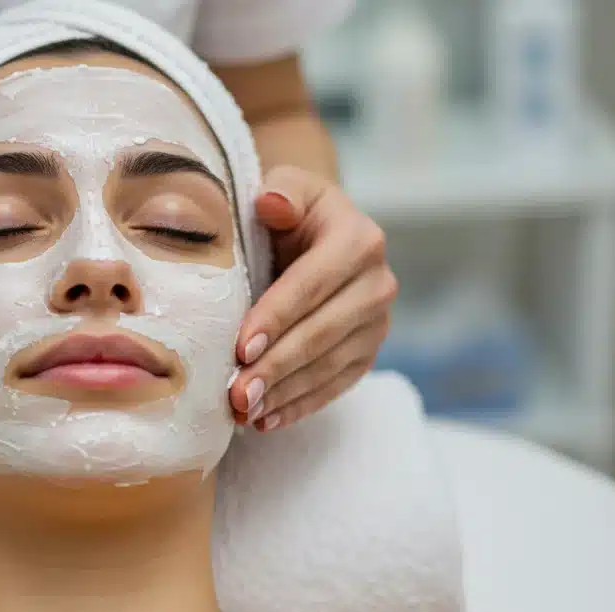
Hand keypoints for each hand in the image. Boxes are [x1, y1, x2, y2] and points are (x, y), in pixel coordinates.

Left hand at [230, 166, 396, 430]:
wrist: (316, 232)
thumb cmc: (289, 211)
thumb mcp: (286, 187)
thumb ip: (280, 191)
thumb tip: (271, 202)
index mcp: (359, 239)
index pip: (311, 285)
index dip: (276, 318)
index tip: (240, 349)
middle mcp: (378, 283)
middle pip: (322, 333)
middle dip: (277, 367)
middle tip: (237, 394)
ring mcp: (377, 322)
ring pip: (329, 365)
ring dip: (285, 392)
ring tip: (245, 412)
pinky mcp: (368, 351)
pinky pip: (336, 385)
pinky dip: (301, 405)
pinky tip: (268, 421)